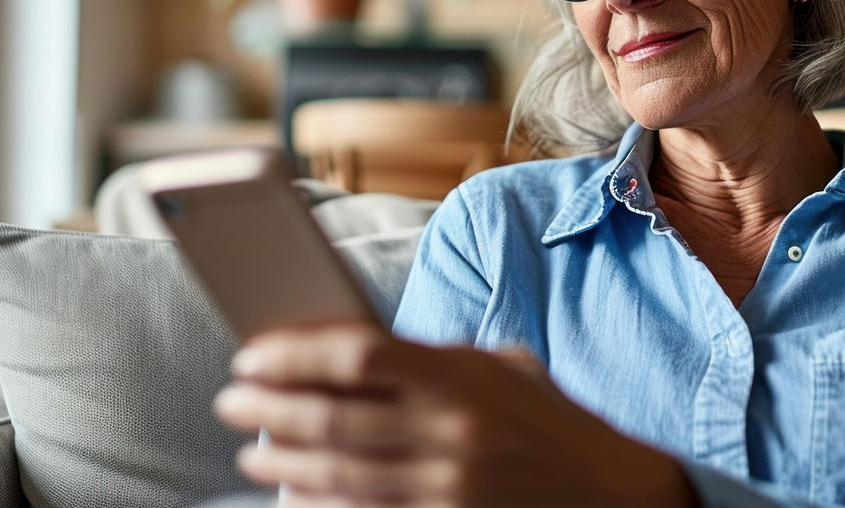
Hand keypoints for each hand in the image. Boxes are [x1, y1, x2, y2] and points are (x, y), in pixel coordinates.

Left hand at [214, 323, 698, 507]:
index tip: (252, 352)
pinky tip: (292, 494)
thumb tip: (345, 352)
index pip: (359, 353)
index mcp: (464, 376)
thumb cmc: (550, 421)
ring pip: (336, 472)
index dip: (295, 352)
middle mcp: (452, 431)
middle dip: (267, 408)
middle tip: (230, 400)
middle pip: (333, 415)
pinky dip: (317, 505)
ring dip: (279, 462)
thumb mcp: (502, 370)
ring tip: (250, 450)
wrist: (613, 493)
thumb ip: (433, 359)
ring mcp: (447, 488)